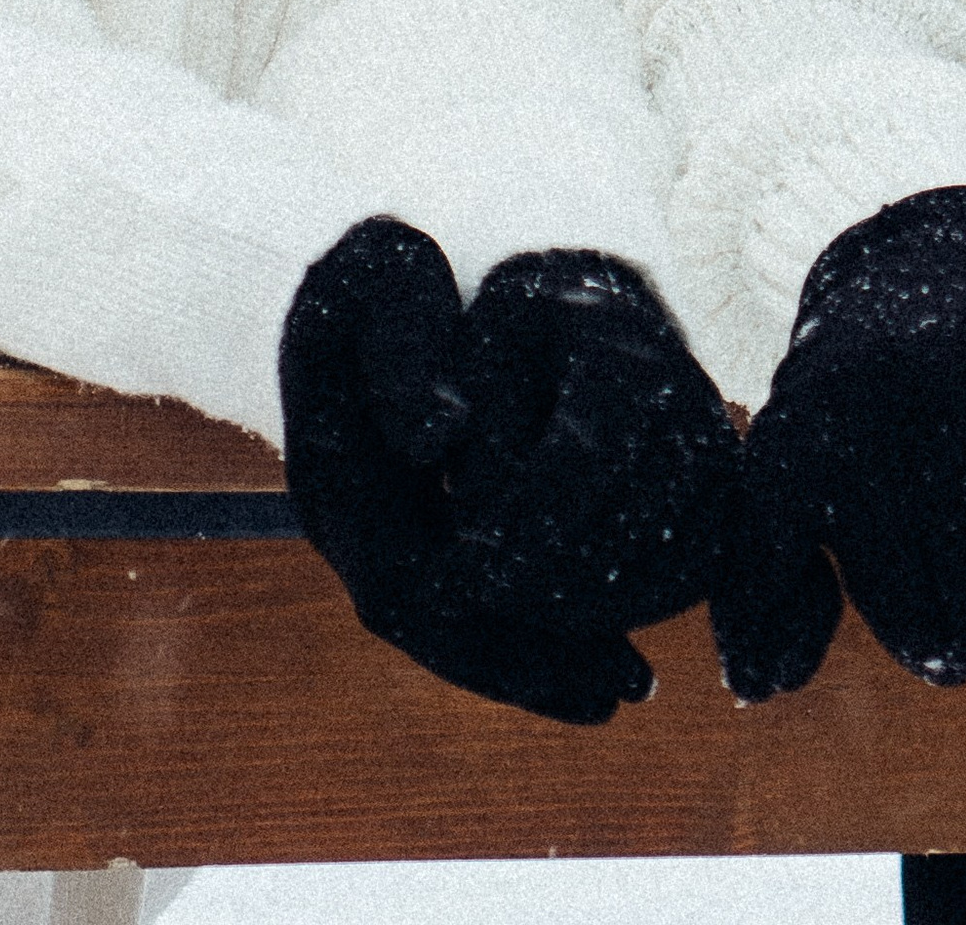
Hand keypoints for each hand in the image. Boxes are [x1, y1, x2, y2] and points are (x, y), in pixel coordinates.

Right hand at [279, 215, 734, 722]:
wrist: (332, 278)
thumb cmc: (372, 277)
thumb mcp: (382, 284)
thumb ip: (406, 354)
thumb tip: (440, 435)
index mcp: (337, 480)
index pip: (415, 591)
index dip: (497, 633)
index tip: (582, 653)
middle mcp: (351, 528)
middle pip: (441, 630)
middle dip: (534, 666)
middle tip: (633, 689)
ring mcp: (375, 533)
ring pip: (455, 626)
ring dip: (538, 659)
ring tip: (630, 682)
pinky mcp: (410, 527)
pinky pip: (467, 597)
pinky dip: (529, 624)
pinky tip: (599, 635)